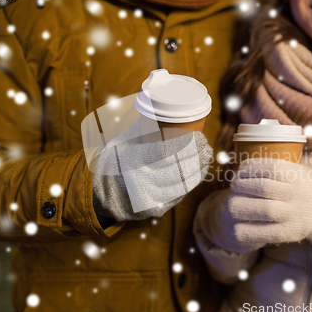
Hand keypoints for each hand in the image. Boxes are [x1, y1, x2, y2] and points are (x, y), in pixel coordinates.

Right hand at [93, 119, 212, 221]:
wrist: (105, 191)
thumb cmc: (117, 158)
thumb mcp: (123, 139)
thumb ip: (143, 126)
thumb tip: (164, 104)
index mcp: (132, 161)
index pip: (165, 153)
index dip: (186, 145)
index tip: (198, 136)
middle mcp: (141, 181)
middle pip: (179, 169)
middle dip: (197, 156)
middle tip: (205, 143)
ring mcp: (150, 197)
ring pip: (184, 183)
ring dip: (199, 167)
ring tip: (206, 153)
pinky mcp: (158, 207)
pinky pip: (181, 193)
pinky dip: (193, 180)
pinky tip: (200, 169)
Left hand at [196, 158, 311, 253]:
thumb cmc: (305, 188)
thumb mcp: (298, 171)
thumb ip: (277, 168)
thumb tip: (243, 166)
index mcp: (298, 176)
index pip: (271, 168)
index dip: (251, 168)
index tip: (240, 170)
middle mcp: (296, 194)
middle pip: (263, 188)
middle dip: (242, 186)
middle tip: (234, 186)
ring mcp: (294, 214)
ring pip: (263, 210)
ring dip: (242, 206)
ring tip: (232, 203)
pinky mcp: (290, 233)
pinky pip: (266, 232)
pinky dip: (248, 230)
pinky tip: (237, 226)